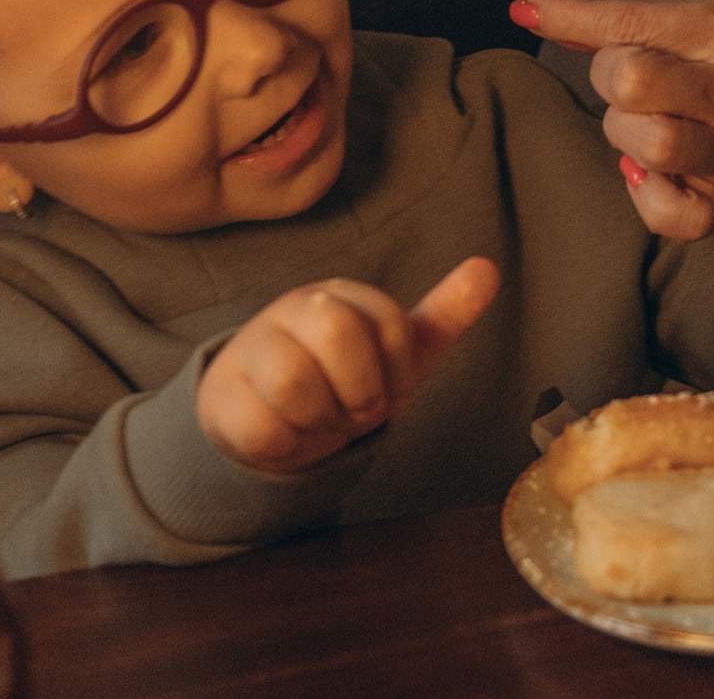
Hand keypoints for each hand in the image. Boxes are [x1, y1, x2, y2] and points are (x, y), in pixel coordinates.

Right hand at [196, 257, 500, 473]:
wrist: (273, 418)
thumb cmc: (343, 379)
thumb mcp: (399, 351)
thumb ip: (444, 312)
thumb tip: (488, 269)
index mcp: (343, 294)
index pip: (391, 325)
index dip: (394, 371)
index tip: (381, 382)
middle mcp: (295, 307)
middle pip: (338, 332)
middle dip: (359, 389)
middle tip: (353, 406)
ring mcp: (254, 346)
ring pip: (295, 380)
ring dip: (321, 419)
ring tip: (318, 416)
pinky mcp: (224, 396)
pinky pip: (266, 428)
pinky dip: (287, 444)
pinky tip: (284, 432)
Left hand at [510, 0, 713, 239]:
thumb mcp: (710, 23)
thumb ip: (626, 23)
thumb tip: (532, 6)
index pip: (634, 22)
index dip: (570, 16)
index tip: (527, 7)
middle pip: (634, 79)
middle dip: (611, 79)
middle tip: (632, 85)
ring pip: (649, 144)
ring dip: (624, 134)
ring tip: (646, 125)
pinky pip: (670, 213)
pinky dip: (645, 195)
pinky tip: (649, 173)